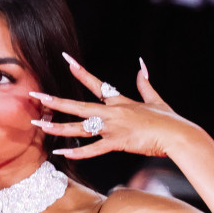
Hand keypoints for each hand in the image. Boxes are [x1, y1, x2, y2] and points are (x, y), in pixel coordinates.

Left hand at [29, 54, 198, 158]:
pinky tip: (62, 153)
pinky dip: (78, 152)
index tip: (65, 59)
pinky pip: (93, 149)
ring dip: (57, 127)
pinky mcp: (117, 142)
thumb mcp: (156, 99)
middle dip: (55, 101)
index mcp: (119, 101)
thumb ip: (145, 83)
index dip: (80, 71)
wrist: (177, 134)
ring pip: (79, 128)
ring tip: (39, 126)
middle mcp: (112, 112)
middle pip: (77, 105)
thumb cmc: (169, 120)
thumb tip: (142, 65)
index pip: (96, 83)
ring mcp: (113, 127)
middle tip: (35, 95)